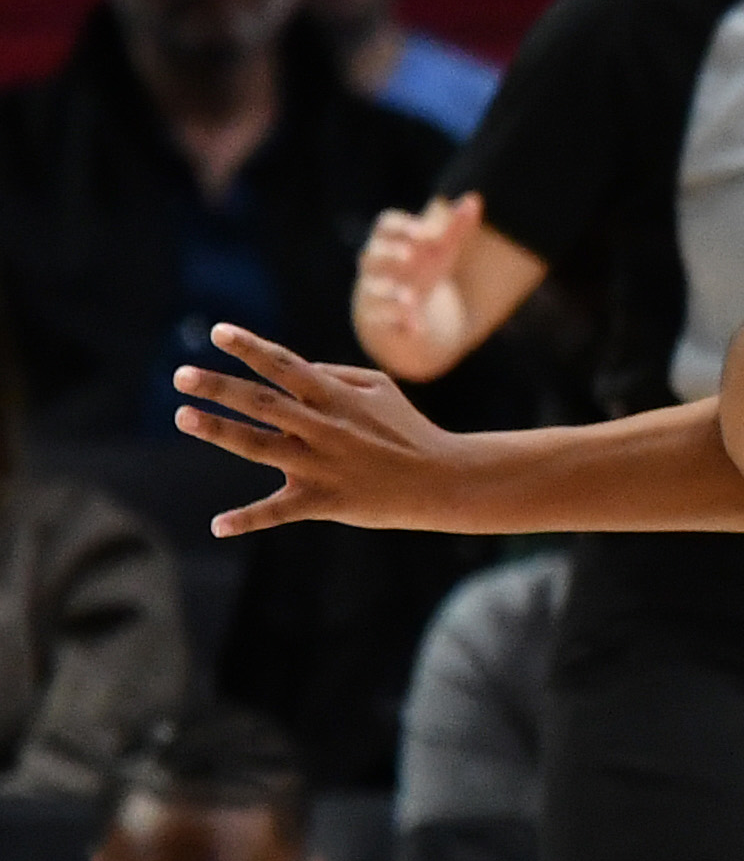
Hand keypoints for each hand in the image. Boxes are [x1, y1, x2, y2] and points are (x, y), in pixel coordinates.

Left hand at [174, 324, 471, 533]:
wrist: (444, 480)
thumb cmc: (409, 430)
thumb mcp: (381, 388)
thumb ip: (335, 373)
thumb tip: (290, 369)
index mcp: (335, 397)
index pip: (285, 365)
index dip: (250, 348)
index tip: (217, 333)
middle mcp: (323, 428)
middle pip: (262, 402)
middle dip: (219, 387)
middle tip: (181, 375)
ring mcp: (322, 465)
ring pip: (261, 447)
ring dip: (220, 431)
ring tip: (184, 417)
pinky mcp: (326, 501)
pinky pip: (281, 512)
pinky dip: (248, 520)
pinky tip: (217, 526)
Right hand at [353, 195, 487, 379]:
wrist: (407, 316)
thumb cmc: (422, 274)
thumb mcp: (441, 251)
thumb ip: (455, 226)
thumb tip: (474, 198)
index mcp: (390, 243)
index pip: (386, 226)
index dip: (403, 226)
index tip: (427, 232)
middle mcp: (376, 267)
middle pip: (371, 255)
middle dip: (390, 254)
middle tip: (411, 255)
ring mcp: (374, 294)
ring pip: (373, 290)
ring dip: (391, 293)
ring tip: (410, 297)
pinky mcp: (378, 321)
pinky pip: (382, 322)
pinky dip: (399, 324)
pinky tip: (418, 328)